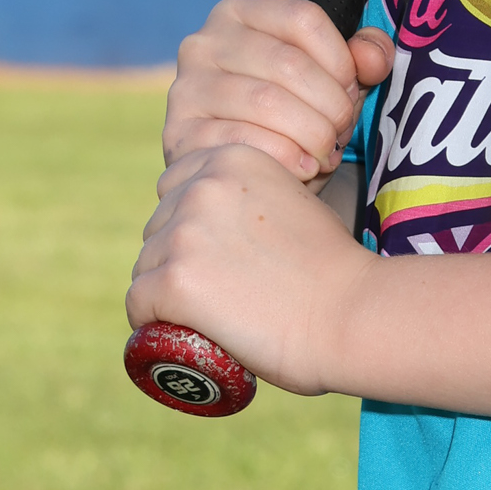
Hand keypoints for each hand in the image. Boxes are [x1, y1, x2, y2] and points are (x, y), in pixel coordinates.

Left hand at [128, 143, 378, 394]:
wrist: (352, 314)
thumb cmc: (334, 270)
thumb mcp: (293, 202)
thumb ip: (253, 198)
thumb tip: (223, 222)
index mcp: (233, 158)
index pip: (176, 186)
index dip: (192, 224)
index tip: (217, 256)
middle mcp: (203, 185)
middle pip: (157, 227)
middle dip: (178, 258)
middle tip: (221, 292)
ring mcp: (185, 233)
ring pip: (147, 266)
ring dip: (168, 292)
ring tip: (212, 315)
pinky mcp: (174, 280)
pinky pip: (138, 303)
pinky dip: (152, 322)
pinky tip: (182, 331)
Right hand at [161, 0, 395, 184]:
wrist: (249, 172)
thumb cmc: (295, 115)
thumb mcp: (332, 80)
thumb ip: (362, 59)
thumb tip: (373, 57)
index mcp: (240, 13)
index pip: (303, 18)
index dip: (340, 58)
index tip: (352, 89)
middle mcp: (204, 42)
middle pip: (287, 63)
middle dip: (330, 104)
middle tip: (342, 131)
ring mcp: (187, 88)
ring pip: (266, 102)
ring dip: (312, 134)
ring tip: (326, 152)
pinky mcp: (180, 134)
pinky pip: (243, 141)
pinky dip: (286, 158)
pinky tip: (305, 168)